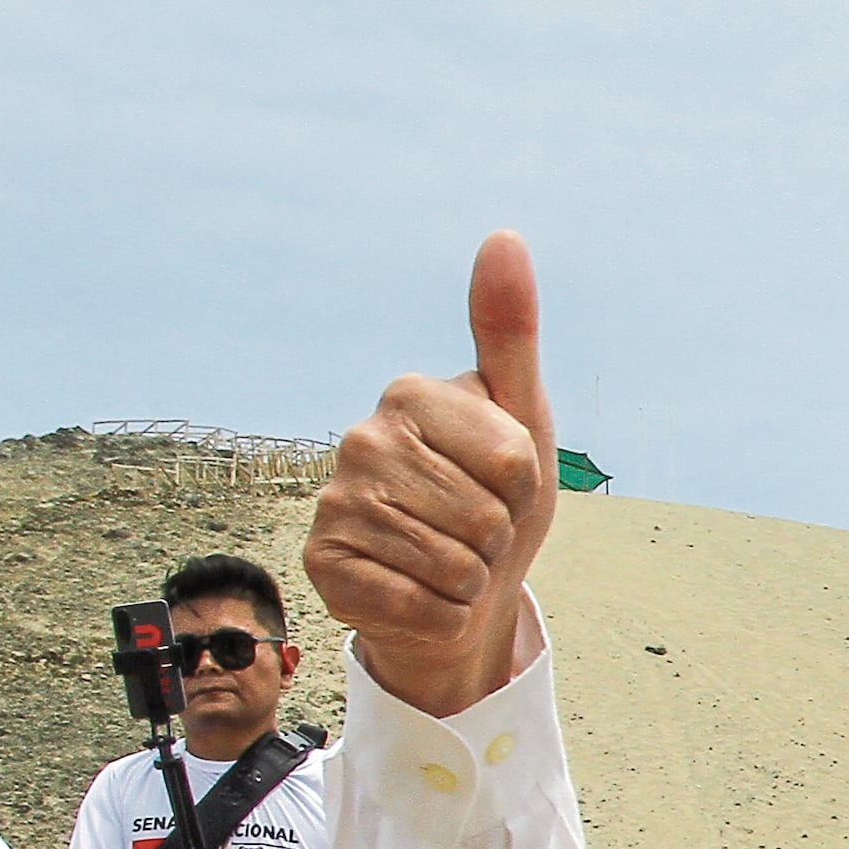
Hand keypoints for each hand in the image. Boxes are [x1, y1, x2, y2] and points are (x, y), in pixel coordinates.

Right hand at [309, 232, 560, 718]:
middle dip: (496, 538)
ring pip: (454, 565)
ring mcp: (336, 503)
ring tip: (449, 560)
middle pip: (486, 516)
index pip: (516, 462)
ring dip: (469, 578)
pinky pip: (419, 604)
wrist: (456, 587)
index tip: (501, 484)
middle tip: (473, 531)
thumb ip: (511, 332)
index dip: (525, 489)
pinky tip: (419, 592)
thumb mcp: (523, 418)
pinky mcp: (323, 565)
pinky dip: (439, 612)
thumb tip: (505, 237)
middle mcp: (361, 440)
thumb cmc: (494, 498)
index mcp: (411, 395)